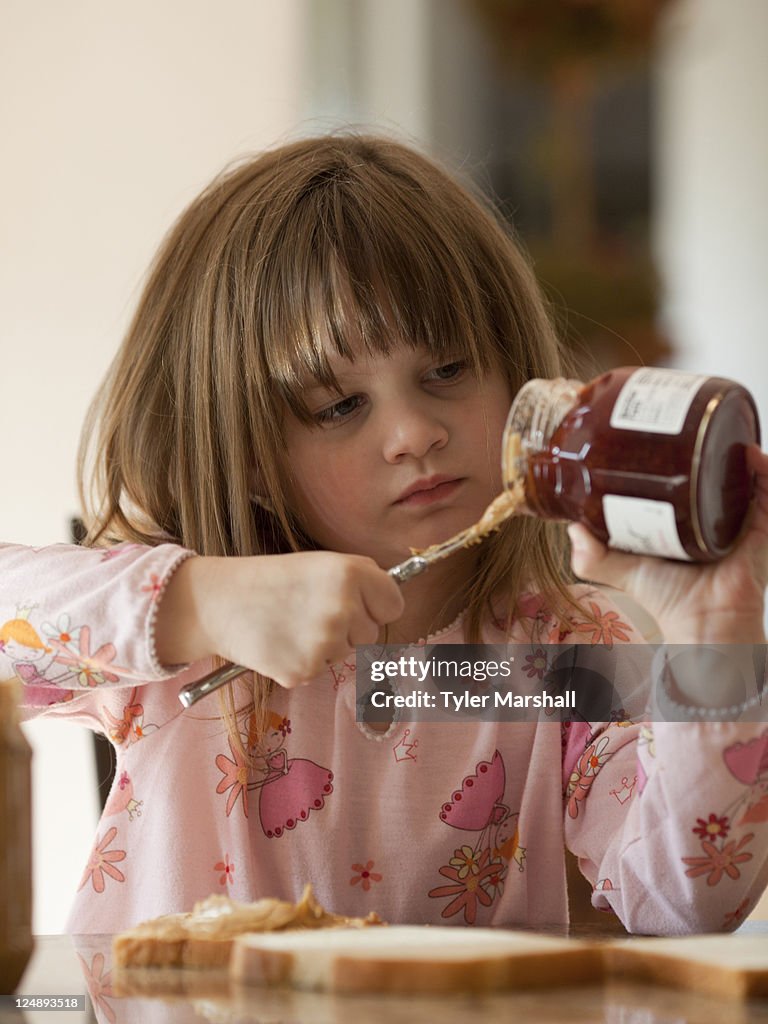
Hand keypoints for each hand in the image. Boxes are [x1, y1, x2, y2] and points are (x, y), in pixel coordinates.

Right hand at [157, 551, 404, 685]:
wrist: (220, 602)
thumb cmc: (273, 580)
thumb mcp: (320, 563)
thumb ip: (360, 579)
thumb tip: (392, 599)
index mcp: (350, 574)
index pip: (393, 605)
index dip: (376, 605)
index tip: (359, 603)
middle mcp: (343, 608)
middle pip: (370, 634)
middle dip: (349, 627)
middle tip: (311, 612)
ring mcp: (324, 643)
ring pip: (345, 653)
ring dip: (325, 645)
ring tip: (292, 624)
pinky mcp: (305, 671)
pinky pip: (320, 670)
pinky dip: (303, 661)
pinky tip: (281, 642)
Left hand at [567, 445, 767, 642]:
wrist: (703, 622)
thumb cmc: (669, 600)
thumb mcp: (622, 569)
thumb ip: (593, 554)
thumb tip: (571, 527)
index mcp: (685, 519)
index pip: (684, 479)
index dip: (676, 457)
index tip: (660, 433)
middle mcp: (714, 514)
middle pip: (713, 470)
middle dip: (704, 444)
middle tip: (686, 423)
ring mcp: (740, 517)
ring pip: (742, 474)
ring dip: (733, 448)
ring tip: (714, 427)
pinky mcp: (762, 526)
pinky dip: (763, 468)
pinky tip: (749, 452)